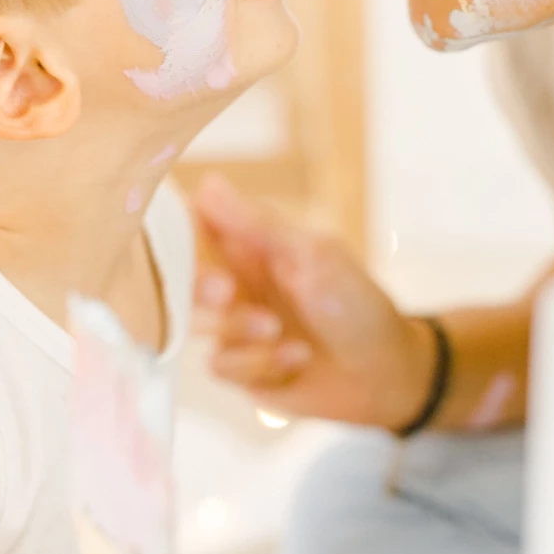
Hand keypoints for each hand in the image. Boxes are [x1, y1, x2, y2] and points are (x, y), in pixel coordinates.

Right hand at [193, 173, 437, 431]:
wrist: (385, 372)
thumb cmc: (356, 302)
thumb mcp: (312, 255)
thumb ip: (257, 226)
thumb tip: (209, 182)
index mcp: (248, 243)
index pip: (189, 225)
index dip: (171, 231)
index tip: (167, 241)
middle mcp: (233, 281)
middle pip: (179, 278)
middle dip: (199, 288)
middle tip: (228, 292)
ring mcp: (234, 327)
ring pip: (195, 326)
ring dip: (239, 329)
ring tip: (278, 330)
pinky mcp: (240, 368)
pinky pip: (221, 366)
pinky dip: (260, 363)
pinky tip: (297, 357)